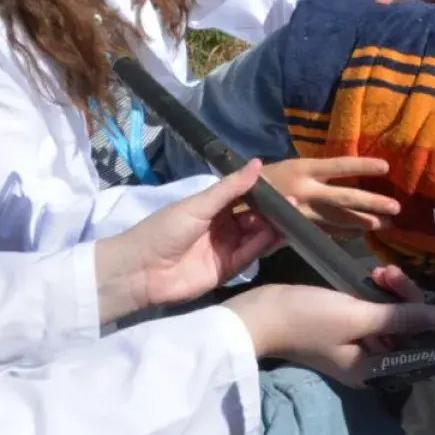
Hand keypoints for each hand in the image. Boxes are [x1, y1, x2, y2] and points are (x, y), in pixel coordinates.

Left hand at [94, 161, 281, 323]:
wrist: (141, 270)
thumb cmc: (164, 230)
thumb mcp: (198, 205)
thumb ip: (230, 188)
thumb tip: (258, 163)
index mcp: (210, 207)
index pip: (242, 197)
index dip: (261, 192)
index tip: (283, 185)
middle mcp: (221, 226)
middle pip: (253, 217)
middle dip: (272, 210)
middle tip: (294, 203)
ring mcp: (225, 248)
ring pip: (255, 236)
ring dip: (273, 227)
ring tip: (293, 216)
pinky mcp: (228, 269)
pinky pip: (250, 254)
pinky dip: (264, 244)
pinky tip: (279, 233)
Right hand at [226, 266, 434, 385]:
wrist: (259, 313)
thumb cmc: (307, 319)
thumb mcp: (359, 317)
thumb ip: (403, 318)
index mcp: (376, 371)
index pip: (423, 354)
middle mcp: (373, 361)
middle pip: (412, 331)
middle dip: (410, 300)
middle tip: (392, 276)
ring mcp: (361, 342)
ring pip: (396, 315)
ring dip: (395, 291)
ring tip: (380, 272)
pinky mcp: (350, 324)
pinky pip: (378, 308)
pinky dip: (380, 291)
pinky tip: (374, 274)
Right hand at [263, 156, 400, 233]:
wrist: (236, 197)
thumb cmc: (269, 177)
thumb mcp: (291, 166)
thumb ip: (317, 172)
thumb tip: (351, 173)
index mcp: (303, 169)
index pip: (338, 166)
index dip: (362, 166)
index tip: (385, 166)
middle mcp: (305, 191)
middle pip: (343, 198)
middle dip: (371, 204)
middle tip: (396, 208)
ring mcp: (302, 212)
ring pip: (338, 219)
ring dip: (364, 223)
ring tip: (386, 225)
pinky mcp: (298, 228)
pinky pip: (327, 232)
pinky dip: (346, 233)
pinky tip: (363, 233)